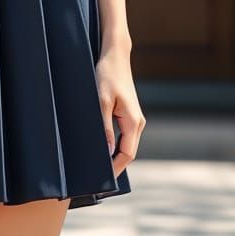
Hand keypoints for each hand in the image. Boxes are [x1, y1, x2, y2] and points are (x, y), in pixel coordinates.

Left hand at [95, 45, 145, 178]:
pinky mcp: (129, 114)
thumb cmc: (107, 75)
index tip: (102, 179)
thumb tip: (108, 152)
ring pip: (126, 144)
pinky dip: (115, 144)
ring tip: (96, 164)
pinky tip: (101, 147)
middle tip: (96, 176)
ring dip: (114, 155)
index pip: (127, 154)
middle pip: (128, 152)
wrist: (115, 56)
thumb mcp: (101, 101)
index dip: (115, 168)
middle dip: (114, 165)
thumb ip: (105, 128)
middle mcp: (138, 123)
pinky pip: (124, 135)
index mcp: (133, 122)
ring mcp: (135, 118)